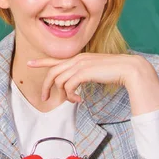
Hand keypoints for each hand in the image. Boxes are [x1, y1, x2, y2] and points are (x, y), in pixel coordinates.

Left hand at [28, 53, 158, 115]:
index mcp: (79, 57)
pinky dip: (71, 95)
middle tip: (44, 99)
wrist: (129, 68)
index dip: (41, 62)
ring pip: (60, 80)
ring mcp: (80, 64)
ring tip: (72, 101)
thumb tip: (73, 86)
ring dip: (63, 94)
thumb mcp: (95, 71)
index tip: (29, 63)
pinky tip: (79, 100)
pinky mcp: (84, 72)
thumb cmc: (114, 71)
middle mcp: (77, 59)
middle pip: (53, 71)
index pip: (56, 59)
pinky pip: (69, 85)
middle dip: (46, 86)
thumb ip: (83, 74)